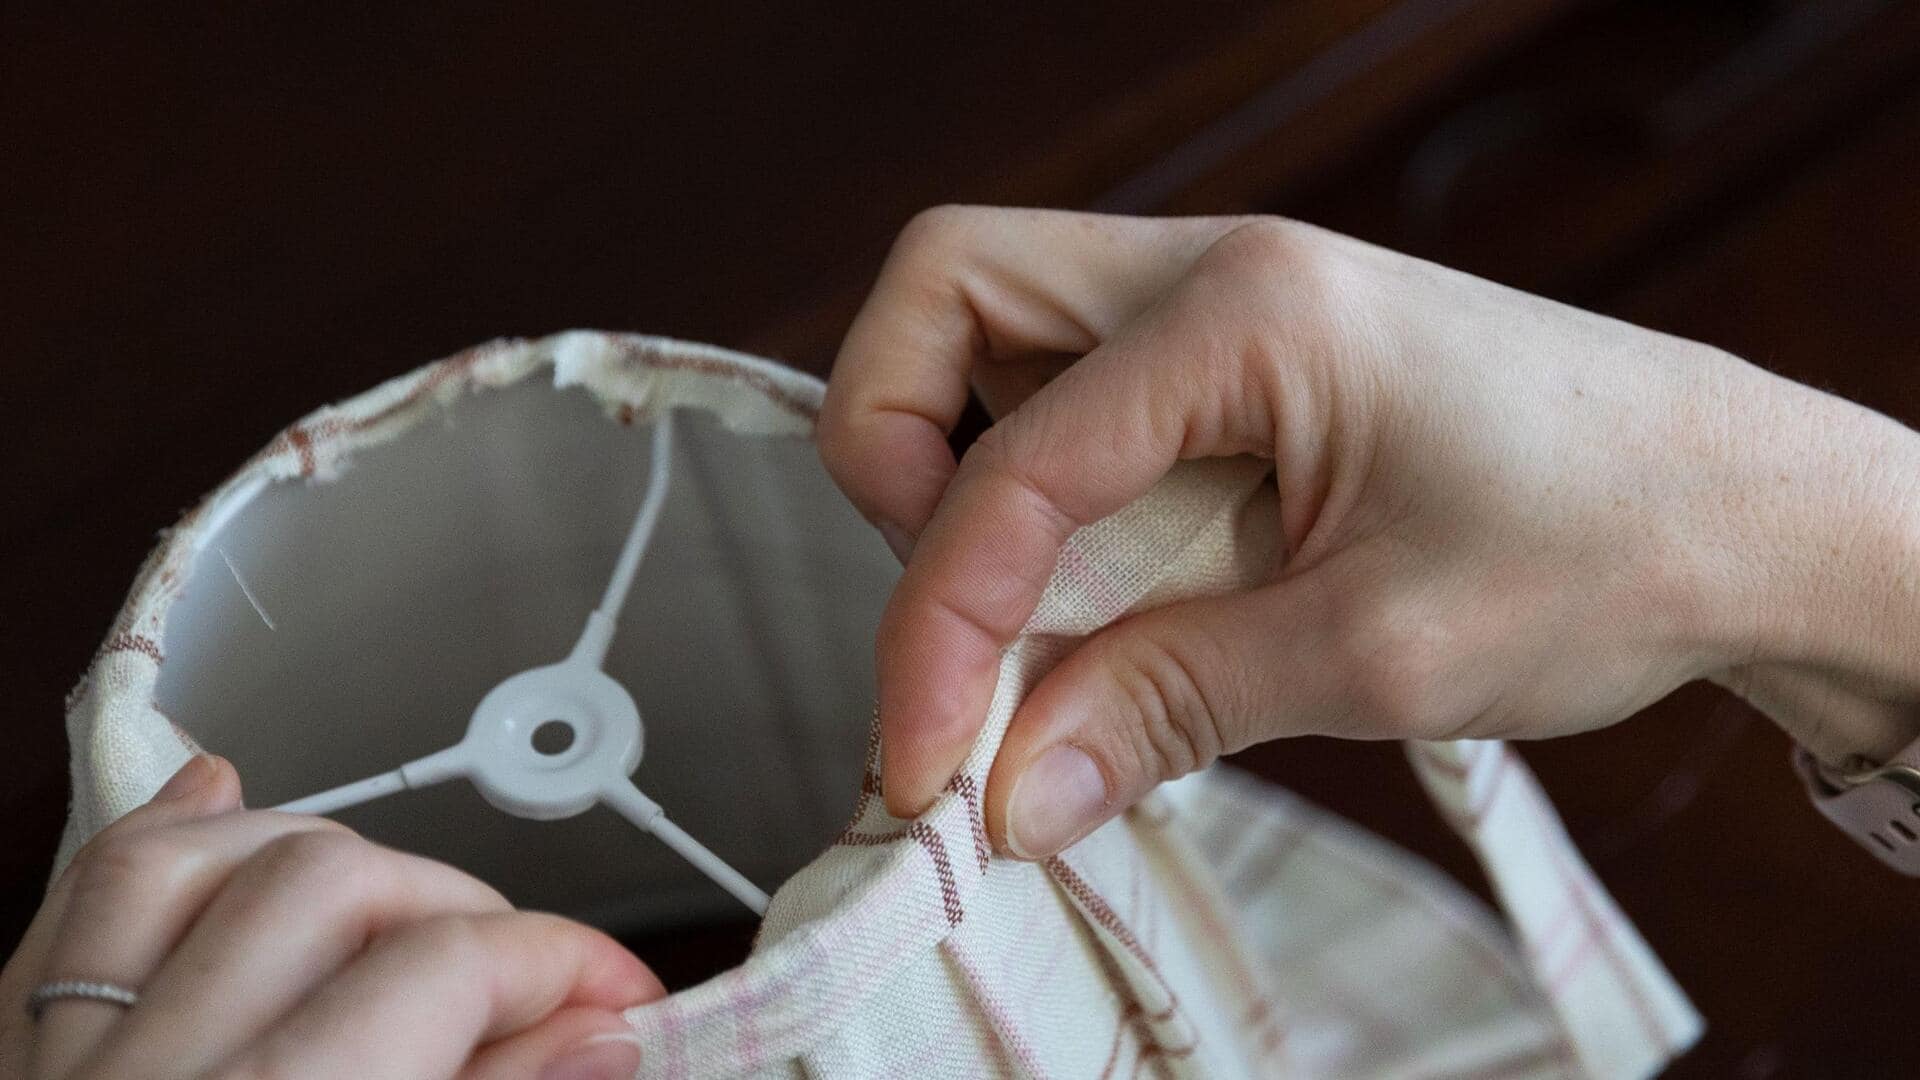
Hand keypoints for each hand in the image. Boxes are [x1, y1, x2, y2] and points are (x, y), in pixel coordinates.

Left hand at [0, 756, 662, 1078]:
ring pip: (198, 863)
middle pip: (330, 888)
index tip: (621, 996)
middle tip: (531, 981)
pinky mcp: (23, 1067)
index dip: (564, 965)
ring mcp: (69, 1067)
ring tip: (405, 916)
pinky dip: (166, 843)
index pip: (439, 974)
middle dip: (464, 914)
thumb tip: (596, 1034)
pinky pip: (78, 908)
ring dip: (324, 860)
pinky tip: (227, 804)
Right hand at [818, 207, 1919, 857]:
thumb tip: (1009, 791)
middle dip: (893, 452)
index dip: (937, 622)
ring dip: (970, 478)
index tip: (928, 762)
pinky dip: (1050, 500)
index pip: (1010, 461)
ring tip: (1040, 621)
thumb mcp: (1374, 651)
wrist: (1747, 512)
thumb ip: (1166, 705)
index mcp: (1248, 312)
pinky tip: (1113, 598)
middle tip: (953, 610)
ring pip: (998, 335)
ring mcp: (1225, 309)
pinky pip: (1080, 399)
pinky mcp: (1241, 366)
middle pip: (951, 289)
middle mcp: (1216, 273)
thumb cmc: (1605, 547)